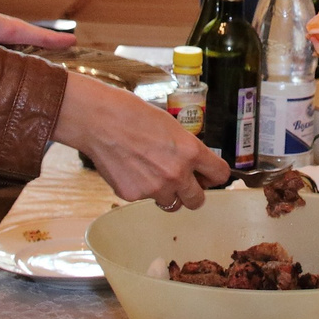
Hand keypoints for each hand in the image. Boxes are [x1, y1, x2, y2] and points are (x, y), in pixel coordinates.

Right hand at [55, 73, 229, 208]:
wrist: (99, 120)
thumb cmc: (132, 114)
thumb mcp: (171, 126)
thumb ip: (186, 148)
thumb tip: (193, 164)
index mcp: (190, 151)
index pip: (220, 174)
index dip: (214, 176)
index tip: (208, 176)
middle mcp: (177, 174)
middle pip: (198, 200)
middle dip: (193, 193)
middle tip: (184, 184)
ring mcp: (155, 188)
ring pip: (171, 203)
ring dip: (166, 193)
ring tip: (151, 173)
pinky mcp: (133, 196)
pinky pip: (145, 199)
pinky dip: (141, 189)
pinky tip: (130, 169)